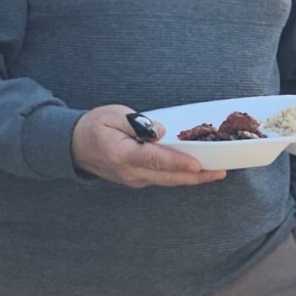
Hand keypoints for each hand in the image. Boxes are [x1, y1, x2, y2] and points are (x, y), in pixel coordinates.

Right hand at [72, 105, 226, 187]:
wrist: (74, 146)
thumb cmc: (94, 127)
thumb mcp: (112, 115)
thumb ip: (137, 123)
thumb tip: (160, 131)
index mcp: (122, 155)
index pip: (155, 160)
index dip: (178, 162)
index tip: (197, 164)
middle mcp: (130, 172)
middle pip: (168, 176)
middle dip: (196, 176)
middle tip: (220, 171)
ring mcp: (134, 179)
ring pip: (168, 180)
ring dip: (192, 178)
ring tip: (216, 172)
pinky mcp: (139, 179)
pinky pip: (163, 179)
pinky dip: (181, 176)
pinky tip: (198, 171)